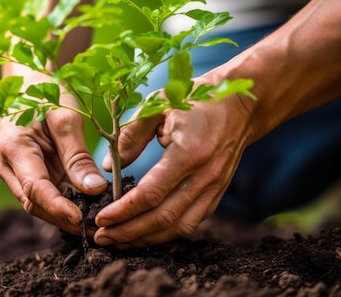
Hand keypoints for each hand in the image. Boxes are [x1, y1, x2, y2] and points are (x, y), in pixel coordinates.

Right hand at [0, 93, 107, 235]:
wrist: (27, 80)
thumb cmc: (46, 90)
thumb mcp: (66, 118)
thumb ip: (78, 156)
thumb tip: (94, 189)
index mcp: (12, 146)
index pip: (35, 189)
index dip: (59, 208)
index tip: (84, 219)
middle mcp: (3, 163)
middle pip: (33, 202)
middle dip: (64, 217)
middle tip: (97, 226)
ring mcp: (8, 169)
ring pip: (36, 202)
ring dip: (64, 212)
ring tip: (94, 219)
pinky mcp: (18, 171)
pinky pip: (40, 192)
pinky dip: (61, 201)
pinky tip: (84, 206)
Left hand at [94, 79, 254, 247]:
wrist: (239, 106)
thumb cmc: (193, 100)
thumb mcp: (158, 106)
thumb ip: (131, 135)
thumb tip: (109, 168)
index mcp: (189, 152)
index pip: (151, 193)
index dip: (123, 211)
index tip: (100, 218)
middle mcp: (206, 176)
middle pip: (163, 218)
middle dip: (128, 232)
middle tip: (102, 237)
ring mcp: (215, 188)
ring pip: (179, 228)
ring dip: (146, 239)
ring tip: (118, 241)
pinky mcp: (217, 194)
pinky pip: (191, 223)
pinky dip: (166, 233)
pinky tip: (144, 233)